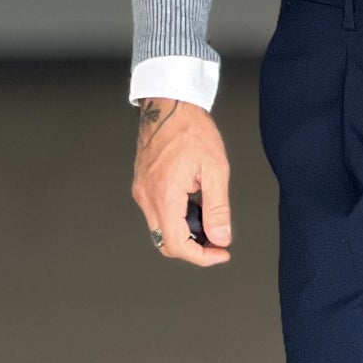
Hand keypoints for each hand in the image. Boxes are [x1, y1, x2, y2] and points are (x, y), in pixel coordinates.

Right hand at [132, 98, 231, 264]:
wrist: (170, 105)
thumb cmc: (191, 130)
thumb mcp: (215, 170)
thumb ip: (218, 208)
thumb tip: (220, 237)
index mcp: (164, 195)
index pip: (177, 245)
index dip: (201, 257)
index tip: (220, 252)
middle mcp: (147, 197)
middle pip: (166, 243)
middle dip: (194, 248)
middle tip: (217, 240)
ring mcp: (141, 191)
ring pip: (160, 231)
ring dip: (185, 233)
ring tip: (208, 219)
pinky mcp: (142, 185)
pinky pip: (157, 214)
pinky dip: (176, 219)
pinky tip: (193, 206)